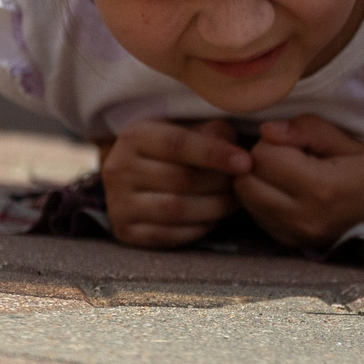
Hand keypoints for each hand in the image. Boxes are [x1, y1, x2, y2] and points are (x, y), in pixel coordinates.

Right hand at [100, 118, 247, 247]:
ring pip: (175, 209)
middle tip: (243, 184)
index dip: (214, 154)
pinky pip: (168, 235)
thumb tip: (238, 156)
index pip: (177, 144)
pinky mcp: (125, 230)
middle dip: (219, 183)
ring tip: (233, 202)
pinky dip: (198, 228)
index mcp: (135, 136)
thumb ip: (214, 133)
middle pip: (179, 179)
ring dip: (213, 208)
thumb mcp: (190, 129)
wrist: (138, 176)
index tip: (246, 163)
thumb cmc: (176, 149)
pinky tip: (213, 219)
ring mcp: (117, 202)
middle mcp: (118, 168)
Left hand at [234, 115, 363, 248]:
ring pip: (245, 201)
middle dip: (258, 161)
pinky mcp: (292, 244)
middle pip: (246, 181)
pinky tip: (287, 192)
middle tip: (286, 156)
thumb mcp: (354, 145)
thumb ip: (311, 131)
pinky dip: (263, 201)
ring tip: (285, 173)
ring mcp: (296, 235)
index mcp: (321, 187)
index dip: (274, 141)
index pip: (263, 156)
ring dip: (257, 181)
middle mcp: (303, 217)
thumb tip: (268, 129)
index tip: (297, 142)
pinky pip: (257, 218)